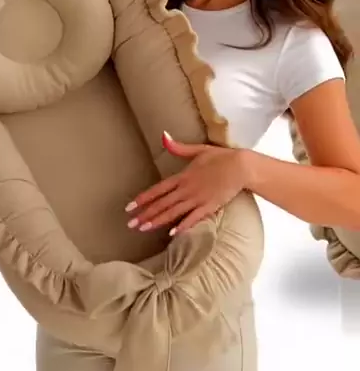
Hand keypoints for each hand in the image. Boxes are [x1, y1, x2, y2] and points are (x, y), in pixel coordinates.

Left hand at [126, 131, 247, 235]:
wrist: (241, 166)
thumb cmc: (221, 157)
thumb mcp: (198, 149)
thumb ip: (178, 147)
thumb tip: (163, 136)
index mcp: (183, 176)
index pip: (158, 189)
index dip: (143, 198)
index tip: (130, 207)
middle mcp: (187, 189)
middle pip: (162, 203)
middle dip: (145, 214)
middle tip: (131, 224)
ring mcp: (198, 199)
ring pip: (173, 213)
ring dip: (157, 221)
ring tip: (143, 229)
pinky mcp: (209, 207)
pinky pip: (193, 219)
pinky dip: (182, 226)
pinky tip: (172, 234)